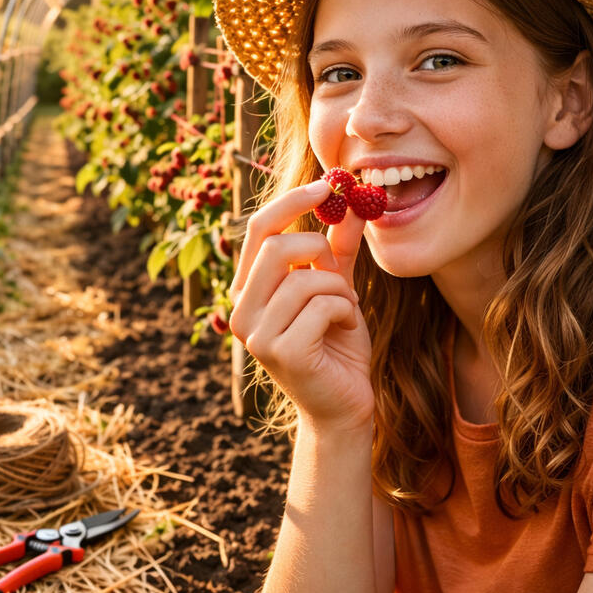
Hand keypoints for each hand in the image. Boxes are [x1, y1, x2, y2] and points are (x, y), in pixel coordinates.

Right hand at [229, 179, 372, 430]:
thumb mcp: (337, 289)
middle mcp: (241, 309)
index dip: (292, 202)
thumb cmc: (337, 347)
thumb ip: (338, 249)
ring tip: (346, 311)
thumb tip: (351, 202)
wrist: (344, 406)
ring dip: (340, 289)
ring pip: (305, 278)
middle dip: (319, 249)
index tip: (327, 185)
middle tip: (340, 270)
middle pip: (276, 247)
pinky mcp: (279, 351)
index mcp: (246, 289)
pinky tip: (345, 332)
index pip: (257, 229)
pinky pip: (322, 305)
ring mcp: (255, 333)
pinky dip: (346, 312)